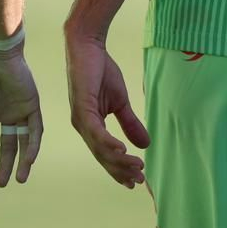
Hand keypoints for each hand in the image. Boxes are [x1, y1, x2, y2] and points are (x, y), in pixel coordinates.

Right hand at [0, 37, 42, 186]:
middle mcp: (5, 115)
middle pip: (7, 145)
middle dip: (4, 165)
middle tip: (0, 183)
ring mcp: (19, 110)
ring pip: (23, 141)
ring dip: (22, 160)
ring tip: (19, 179)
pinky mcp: (31, 105)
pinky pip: (35, 130)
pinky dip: (32, 145)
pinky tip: (28, 159)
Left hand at [64, 28, 148, 187]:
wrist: (89, 47)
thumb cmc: (101, 71)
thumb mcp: (120, 102)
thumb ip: (130, 123)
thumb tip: (145, 144)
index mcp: (91, 125)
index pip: (105, 153)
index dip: (119, 169)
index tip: (136, 181)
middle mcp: (83, 125)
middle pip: (102, 156)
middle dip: (121, 170)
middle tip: (139, 180)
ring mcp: (81, 117)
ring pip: (99, 148)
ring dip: (118, 160)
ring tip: (136, 167)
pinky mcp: (81, 106)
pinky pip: (95, 131)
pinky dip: (108, 142)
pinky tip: (122, 150)